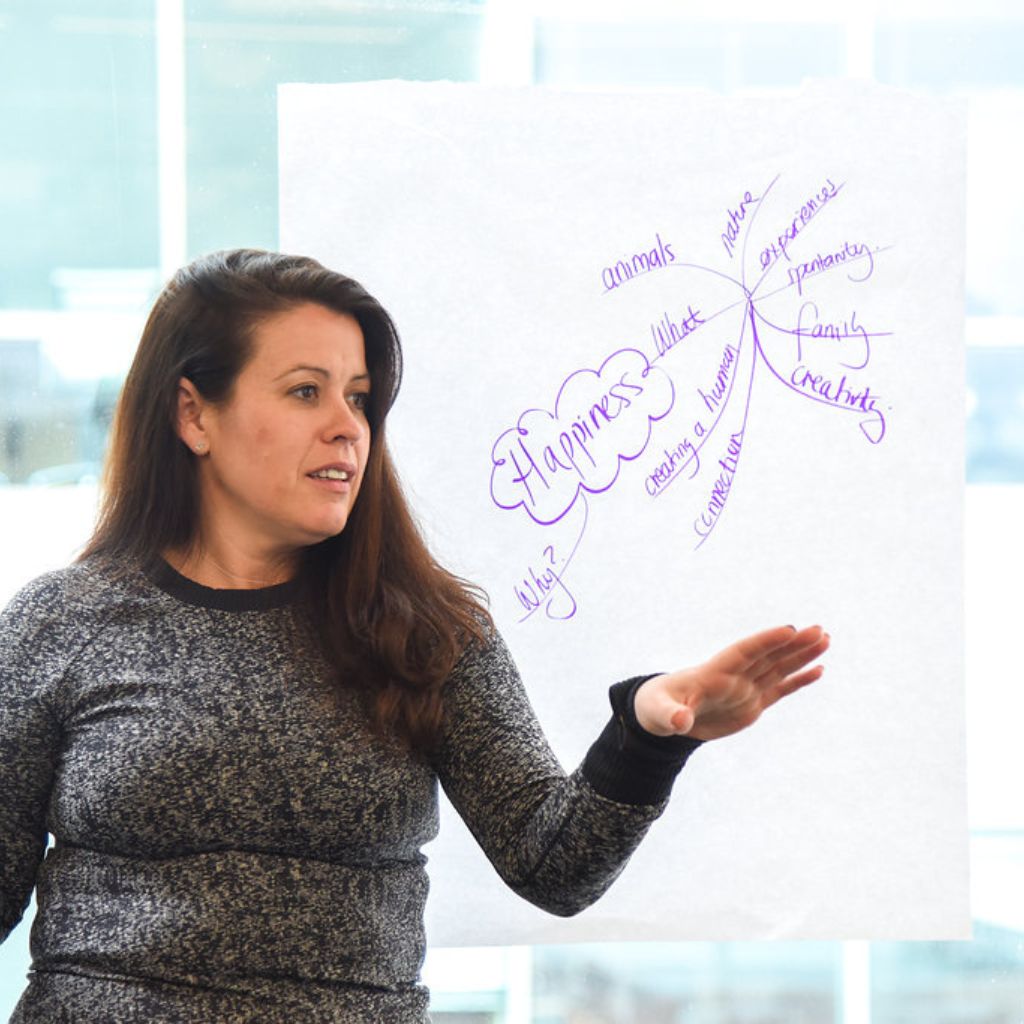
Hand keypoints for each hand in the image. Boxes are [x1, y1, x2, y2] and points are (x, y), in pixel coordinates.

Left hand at [633, 625, 828, 740]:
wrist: (665, 714)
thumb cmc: (658, 708)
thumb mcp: (660, 714)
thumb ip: (671, 716)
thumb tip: (680, 722)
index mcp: (713, 673)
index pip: (743, 653)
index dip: (765, 641)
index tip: (789, 629)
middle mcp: (734, 677)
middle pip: (767, 656)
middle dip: (792, 644)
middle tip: (819, 630)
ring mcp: (745, 689)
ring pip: (778, 668)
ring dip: (801, 654)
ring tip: (825, 638)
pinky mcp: (752, 704)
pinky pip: (779, 689)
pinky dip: (798, 680)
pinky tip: (819, 668)